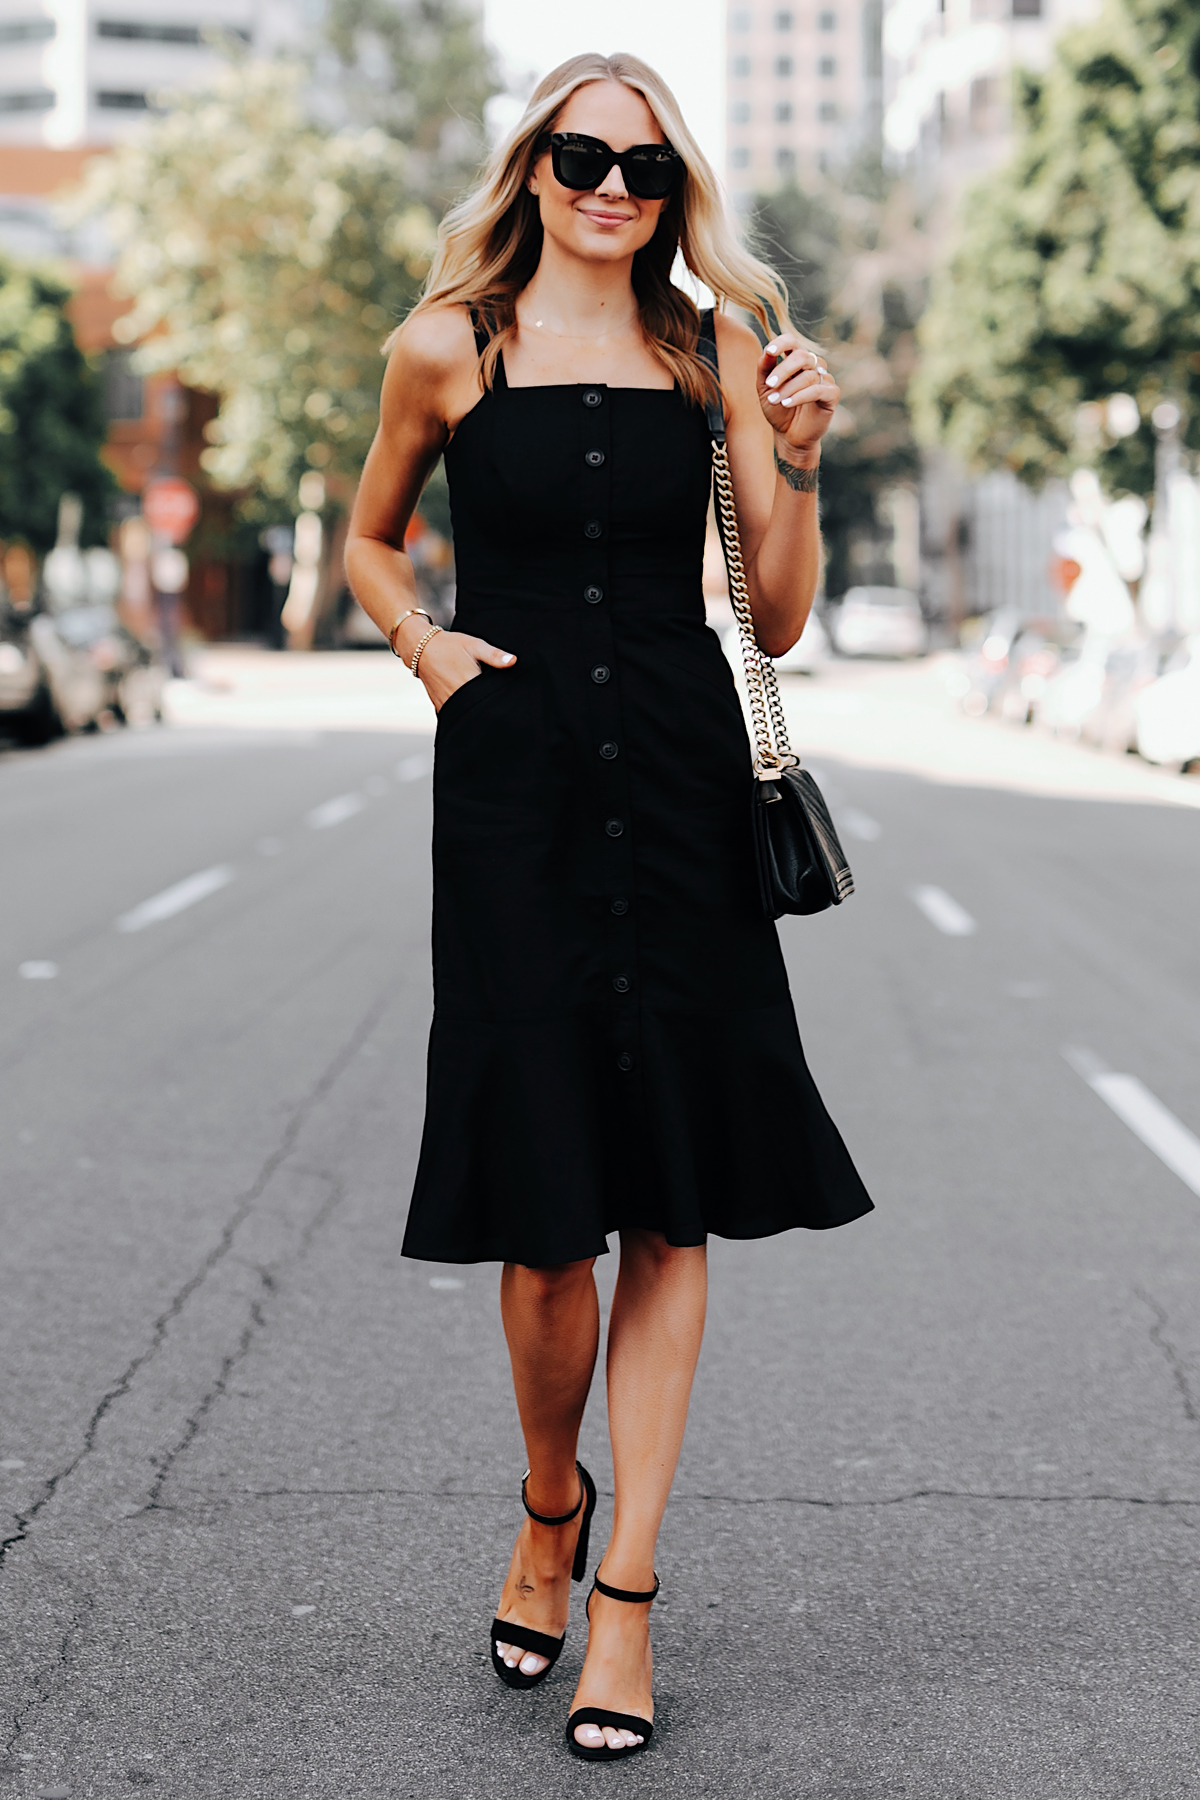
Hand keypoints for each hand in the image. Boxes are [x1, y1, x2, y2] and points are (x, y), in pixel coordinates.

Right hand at [413, 629, 515, 711]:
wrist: (422, 649)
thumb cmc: (448, 646)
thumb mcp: (474, 645)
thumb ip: (494, 655)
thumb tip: (512, 661)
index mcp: (468, 683)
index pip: (489, 700)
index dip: (499, 700)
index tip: (504, 698)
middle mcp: (457, 697)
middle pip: (479, 710)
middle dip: (488, 705)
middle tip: (493, 697)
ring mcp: (448, 704)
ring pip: (467, 714)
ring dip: (475, 708)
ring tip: (480, 698)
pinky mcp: (441, 707)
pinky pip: (456, 714)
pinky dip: (464, 711)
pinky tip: (469, 701)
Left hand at [757, 333, 839, 457]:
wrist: (789, 436)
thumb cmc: (777, 410)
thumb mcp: (765, 389)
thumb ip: (764, 369)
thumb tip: (766, 352)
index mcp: (796, 361)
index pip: (792, 342)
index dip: (782, 343)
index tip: (769, 351)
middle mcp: (812, 366)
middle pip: (801, 356)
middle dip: (782, 370)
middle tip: (769, 385)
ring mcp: (824, 379)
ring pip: (808, 375)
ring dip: (788, 388)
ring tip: (775, 400)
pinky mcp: (832, 394)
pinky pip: (818, 390)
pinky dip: (800, 396)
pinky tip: (787, 403)